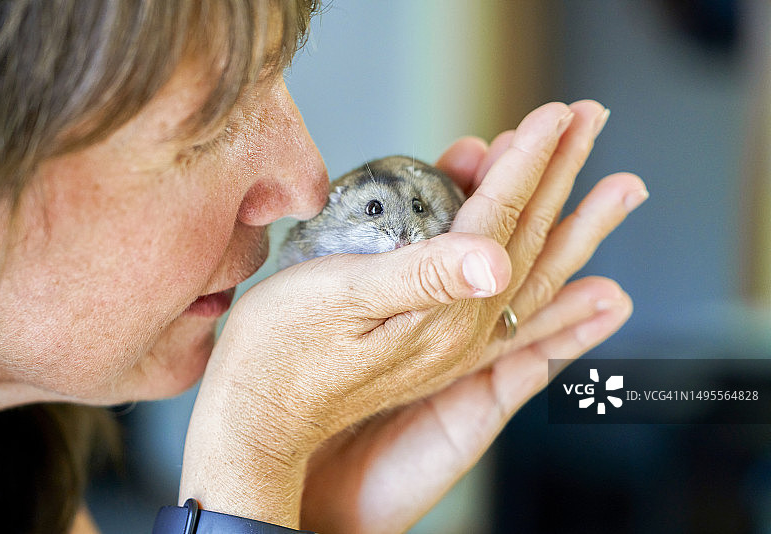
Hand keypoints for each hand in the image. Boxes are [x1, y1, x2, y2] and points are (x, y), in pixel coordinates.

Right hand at [298, 101, 646, 532]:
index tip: (551, 116)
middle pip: (527, 238)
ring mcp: (452, 339)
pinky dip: (531, 266)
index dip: (526, 163)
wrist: (259, 418)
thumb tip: (495, 256)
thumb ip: (425, 278)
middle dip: (561, 175)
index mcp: (446, 313)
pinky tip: (549, 255)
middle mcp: (462, 329)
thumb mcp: (343, 304)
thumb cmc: (282, 355)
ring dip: (561, 216)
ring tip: (600, 182)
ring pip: (524, 266)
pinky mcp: (433, 342)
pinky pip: (504, 300)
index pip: (500, 220)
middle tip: (591, 120)